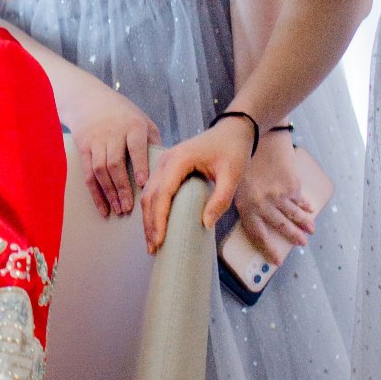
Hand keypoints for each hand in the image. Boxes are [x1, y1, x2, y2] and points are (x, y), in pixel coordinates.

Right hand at [69, 83, 160, 217]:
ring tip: (117, 211)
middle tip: (128, 208)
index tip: (144, 183)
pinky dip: (95, 193)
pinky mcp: (83, 148)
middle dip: (122, 188)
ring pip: (100, 170)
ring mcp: (96, 141)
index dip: (139, 164)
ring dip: (109, 193)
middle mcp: (113, 133)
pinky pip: (88, 174)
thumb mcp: (142, 120)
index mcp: (133, 126)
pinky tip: (102, 208)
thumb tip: (165, 168)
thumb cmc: (123, 114)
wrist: (88, 99)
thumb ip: (153, 141)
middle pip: (115, 163)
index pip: (136, 146)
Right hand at [141, 117, 253, 253]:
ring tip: (152, 241)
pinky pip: (154, 190)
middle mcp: (165, 160)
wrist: (232, 130)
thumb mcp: (232, 175)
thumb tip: (205, 225)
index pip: (162, 193)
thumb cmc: (232, 150)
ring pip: (148, 194)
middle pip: (150, 196)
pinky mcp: (166, 167)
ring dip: (148, 218)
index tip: (160, 240)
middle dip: (149, 224)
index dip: (159, 219)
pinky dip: (152, 209)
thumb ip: (220, 199)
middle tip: (153, 248)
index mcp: (179, 160)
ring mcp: (163, 162)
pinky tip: (156, 224)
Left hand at [232, 130, 314, 263]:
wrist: (261, 135)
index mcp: (246, 205)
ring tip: (310, 231)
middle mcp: (264, 204)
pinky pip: (299, 200)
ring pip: (294, 215)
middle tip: (301, 244)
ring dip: (303, 224)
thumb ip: (240, 200)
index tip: (276, 261)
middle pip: (280, 227)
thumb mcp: (232, 180)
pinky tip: (310, 209)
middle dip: (292, 237)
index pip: (257, 234)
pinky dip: (305, 206)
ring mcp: (280, 196)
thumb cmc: (241, 156)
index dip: (267, 249)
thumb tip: (243, 217)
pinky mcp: (292, 186)